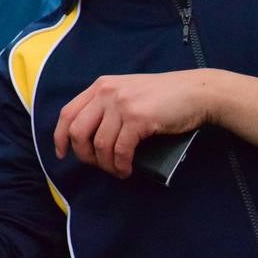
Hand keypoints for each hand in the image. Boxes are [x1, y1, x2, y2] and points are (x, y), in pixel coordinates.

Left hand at [53, 70, 212, 178]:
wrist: (197, 92)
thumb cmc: (165, 97)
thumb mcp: (128, 92)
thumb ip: (108, 106)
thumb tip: (92, 140)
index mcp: (100, 86)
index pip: (67, 113)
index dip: (60, 136)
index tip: (62, 153)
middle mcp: (106, 93)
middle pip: (77, 131)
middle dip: (84, 155)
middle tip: (98, 166)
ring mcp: (121, 104)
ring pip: (99, 143)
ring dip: (106, 164)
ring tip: (117, 171)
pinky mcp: (138, 118)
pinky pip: (120, 149)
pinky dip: (121, 164)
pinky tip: (126, 170)